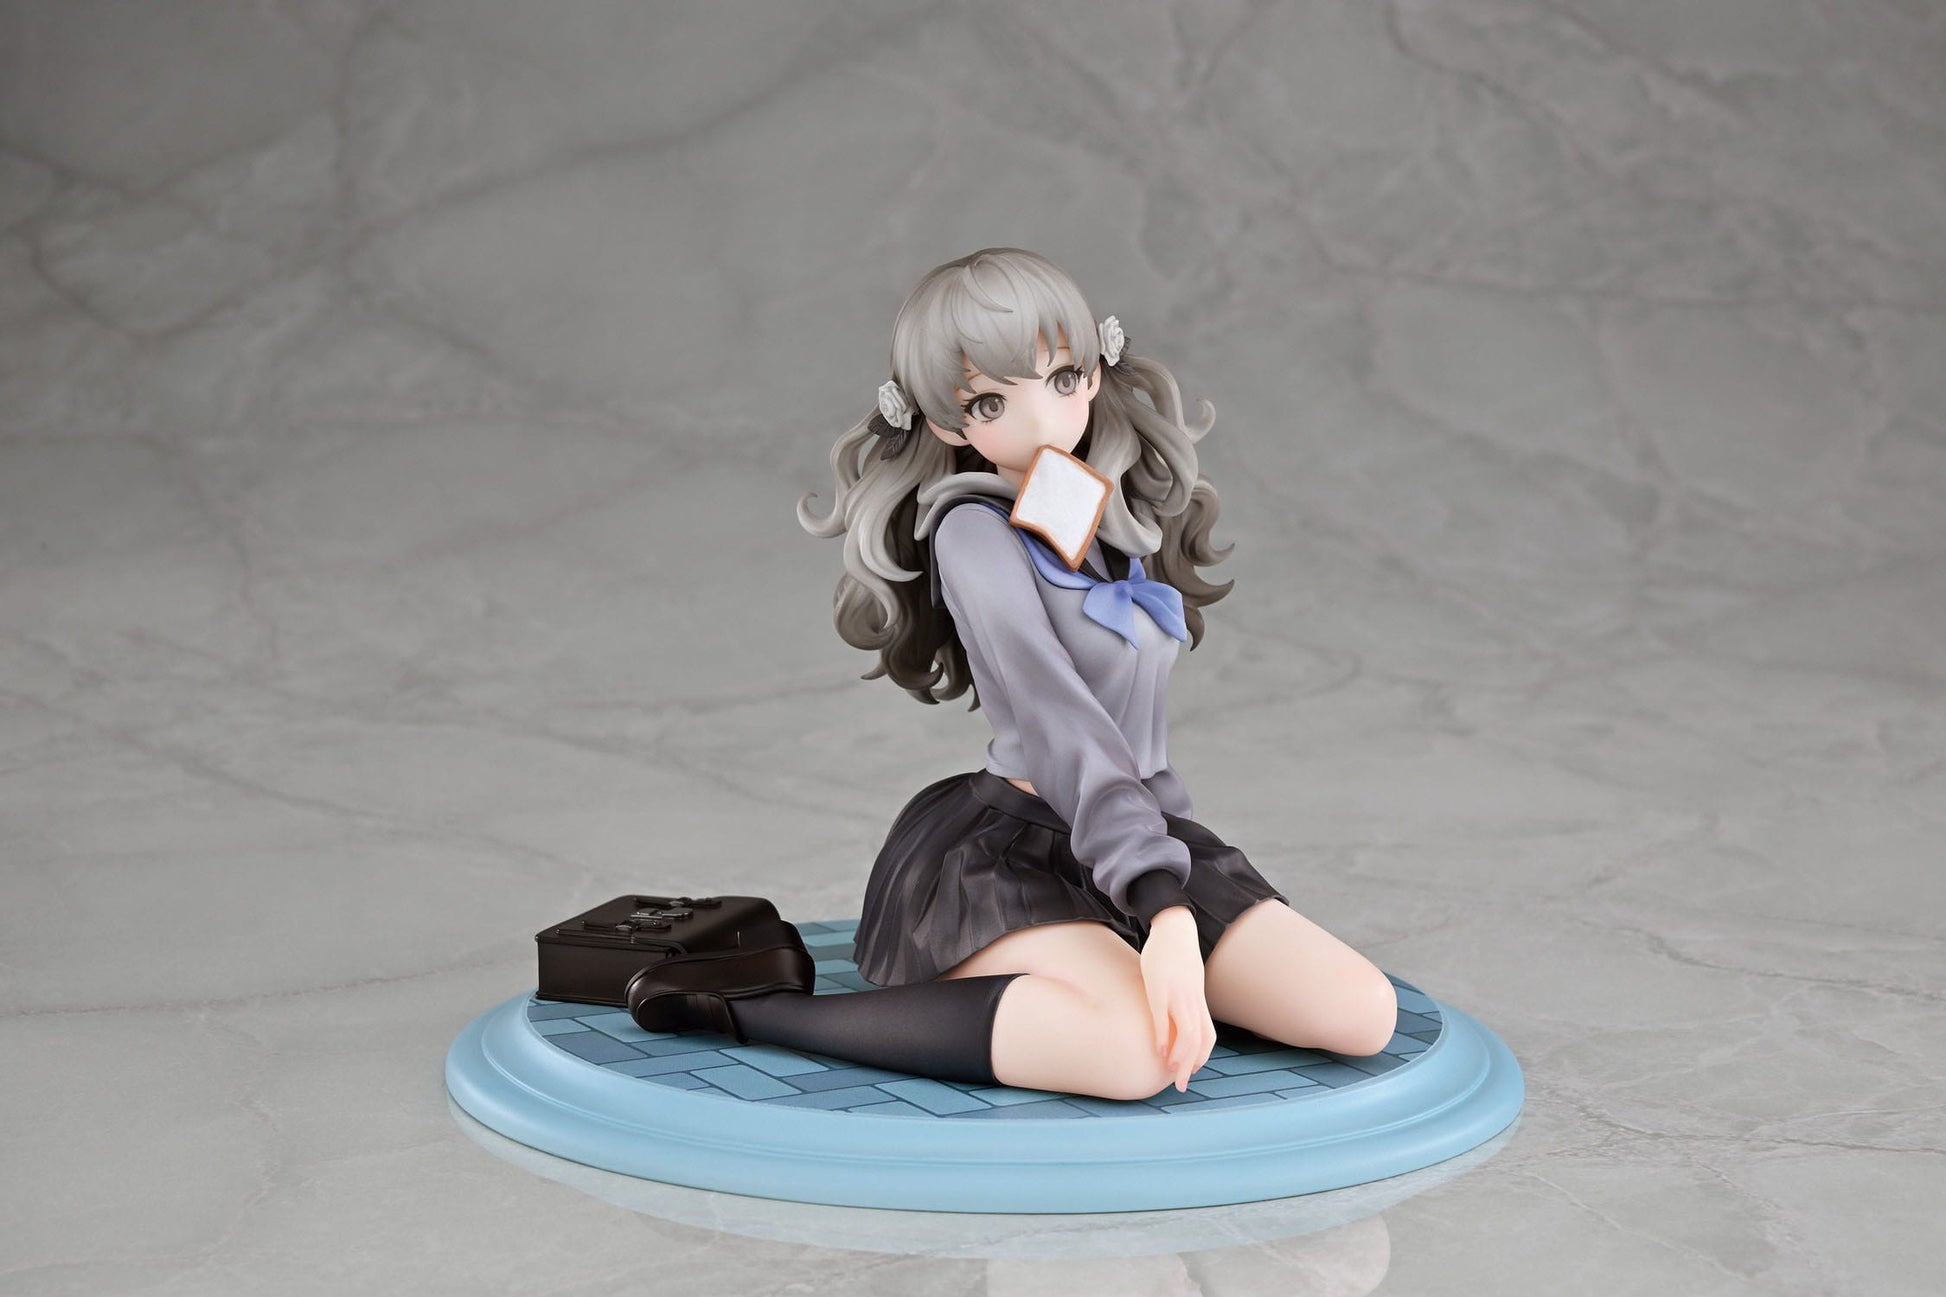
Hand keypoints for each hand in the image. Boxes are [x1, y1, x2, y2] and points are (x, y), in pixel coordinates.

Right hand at [1138, 906, 1214, 1092]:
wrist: (1175, 927)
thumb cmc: (1178, 954)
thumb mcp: (1188, 979)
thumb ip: (1186, 998)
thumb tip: (1180, 1012)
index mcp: (1199, 1001)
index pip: (1209, 1037)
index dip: (1202, 1058)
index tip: (1191, 1071)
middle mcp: (1192, 1001)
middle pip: (1199, 1041)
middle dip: (1191, 1067)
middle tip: (1182, 1085)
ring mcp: (1178, 995)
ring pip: (1187, 1033)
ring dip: (1180, 1057)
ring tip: (1171, 1071)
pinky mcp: (1160, 988)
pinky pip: (1164, 1018)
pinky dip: (1164, 1037)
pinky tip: (1158, 1050)